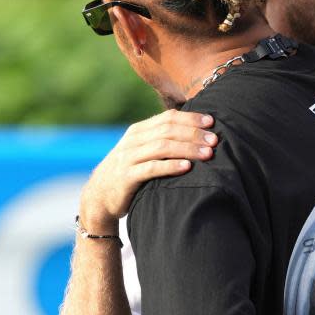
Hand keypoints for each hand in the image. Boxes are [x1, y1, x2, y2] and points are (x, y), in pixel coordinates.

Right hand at [79, 109, 216, 230]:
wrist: (99, 196)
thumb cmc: (130, 172)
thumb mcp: (142, 151)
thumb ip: (162, 140)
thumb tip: (197, 132)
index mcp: (139, 131)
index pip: (168, 117)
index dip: (191, 118)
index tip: (212, 122)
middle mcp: (133, 141)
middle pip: (168, 130)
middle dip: (194, 133)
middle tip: (215, 140)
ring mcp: (128, 158)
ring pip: (162, 147)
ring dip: (187, 149)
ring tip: (208, 154)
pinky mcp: (126, 177)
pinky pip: (151, 168)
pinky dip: (171, 166)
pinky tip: (187, 167)